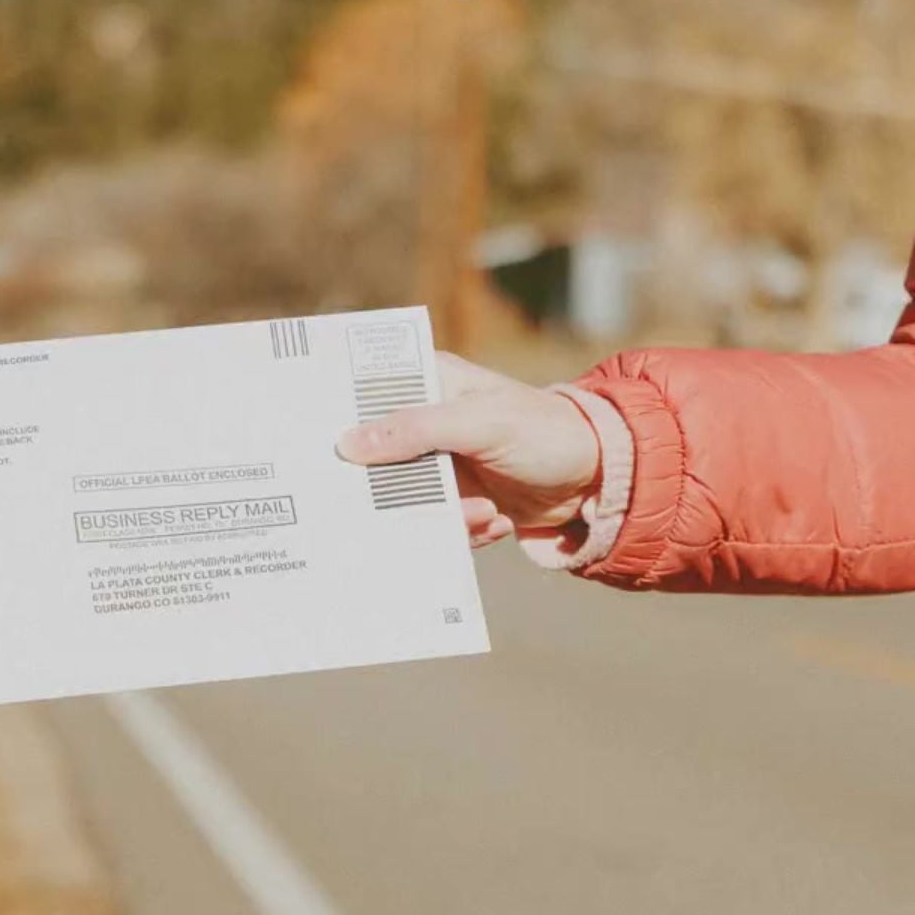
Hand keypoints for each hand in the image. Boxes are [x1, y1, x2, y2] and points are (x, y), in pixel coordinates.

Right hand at [337, 352, 600, 548]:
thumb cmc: (544, 430)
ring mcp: (440, 464)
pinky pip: (435, 522)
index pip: (365, 393)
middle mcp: (426, 423)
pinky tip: (495, 521)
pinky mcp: (457, 499)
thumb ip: (416, 430)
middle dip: (388, 490)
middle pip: (374, 457)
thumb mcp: (479, 423)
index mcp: (428, 384)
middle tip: (400, 505)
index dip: (338, 417)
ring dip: (442, 515)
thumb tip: (350, 444)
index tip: (315, 446)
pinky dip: (464, 530)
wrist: (599, 476)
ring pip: (404, 498)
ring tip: (483, 513)